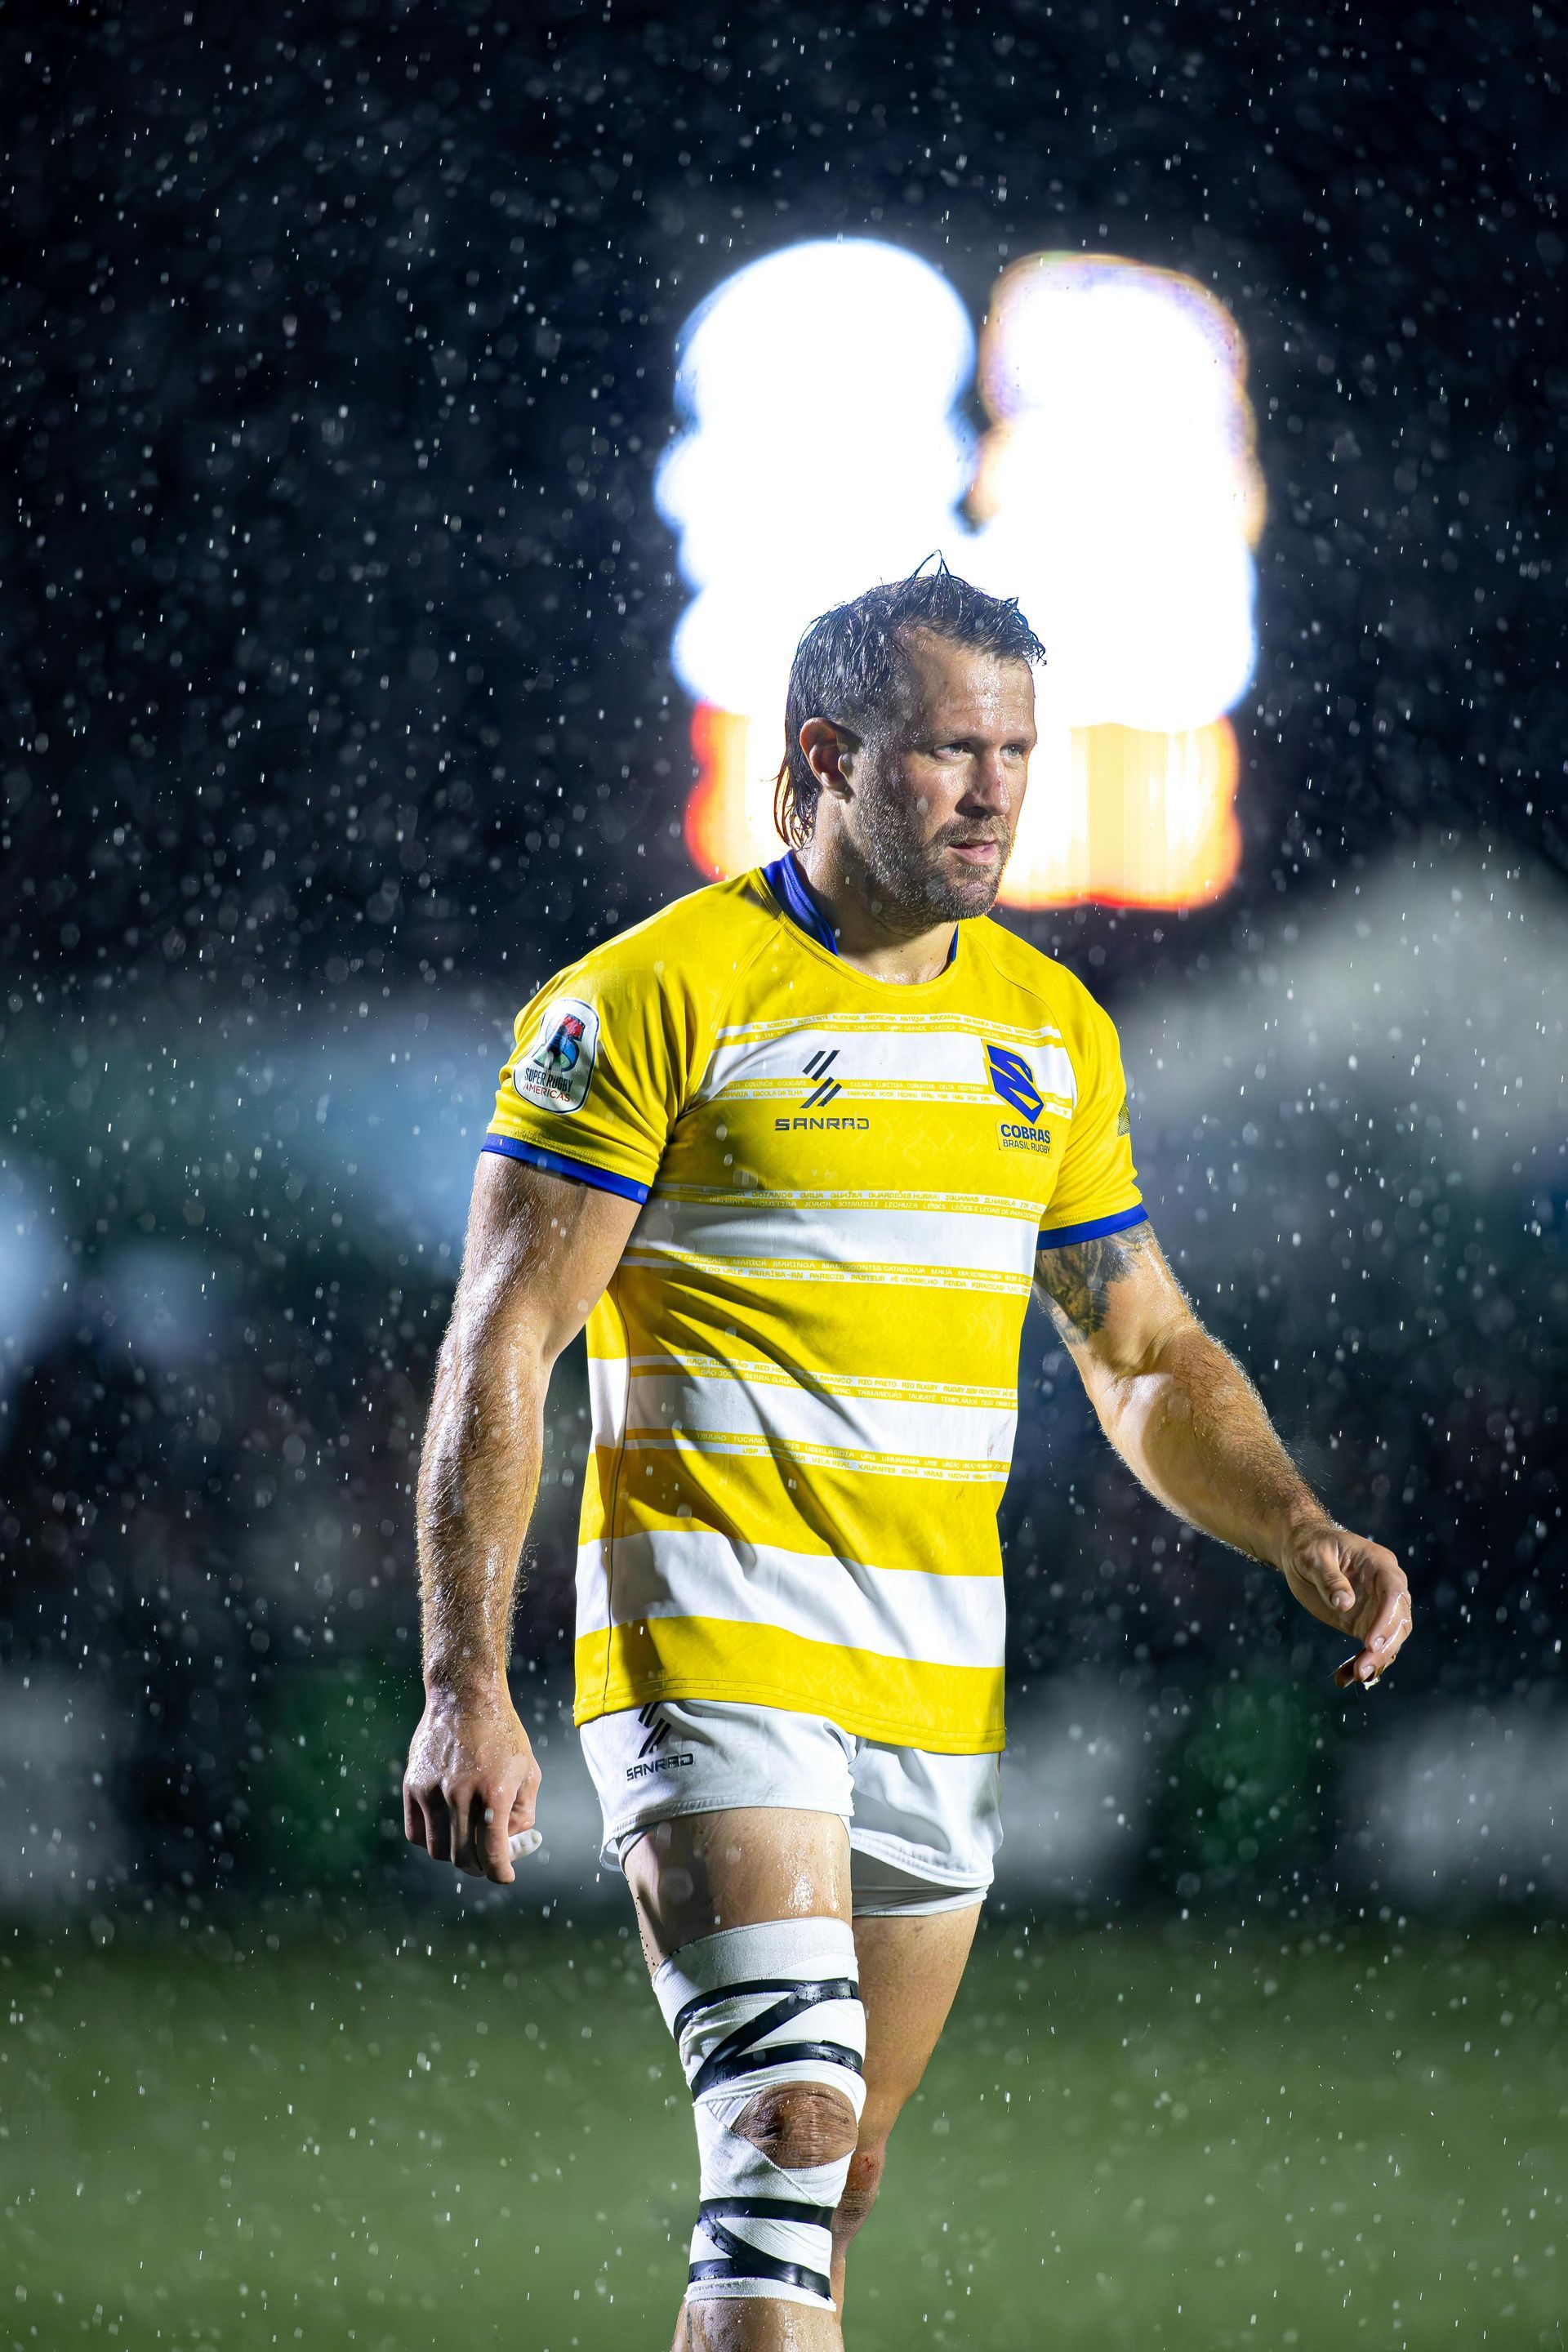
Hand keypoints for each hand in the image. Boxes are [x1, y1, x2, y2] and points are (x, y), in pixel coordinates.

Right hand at [403, 1685, 540, 1882]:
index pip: (492, 1852)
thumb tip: (509, 1847)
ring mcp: (431, 1791)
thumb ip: (523, 1814)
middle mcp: (459, 1794)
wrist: (465, 1697)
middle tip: (487, 1861)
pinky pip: (416, 1832)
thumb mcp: (527, 1771)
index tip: (505, 1876)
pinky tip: (446, 1828)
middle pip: (463, 1857)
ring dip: (454, 1854)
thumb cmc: (503, 1734)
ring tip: (467, 1841)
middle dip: (479, 1867)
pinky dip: (431, 1840)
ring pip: (437, 1850)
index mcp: (494, 1791)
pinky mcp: (413, 1786)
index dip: (501, 1872)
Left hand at [1279, 1521, 1411, 1688]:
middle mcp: (1386, 1587)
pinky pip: (1371, 1647)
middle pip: (1399, 1620)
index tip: (1370, 1642)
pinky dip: (1361, 1663)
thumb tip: (1345, 1603)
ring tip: (1355, 1676)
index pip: (1394, 1592)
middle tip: (1363, 1670)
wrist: (1302, 1549)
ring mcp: (1378, 1607)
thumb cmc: (1309, 1546)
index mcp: (1379, 1564)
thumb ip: (1329, 1579)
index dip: (1386, 1618)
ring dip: (1377, 1660)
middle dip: (1385, 1647)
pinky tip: (1345, 1677)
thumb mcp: (1313, 1557)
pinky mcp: (1365, 1623)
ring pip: (1391, 1638)